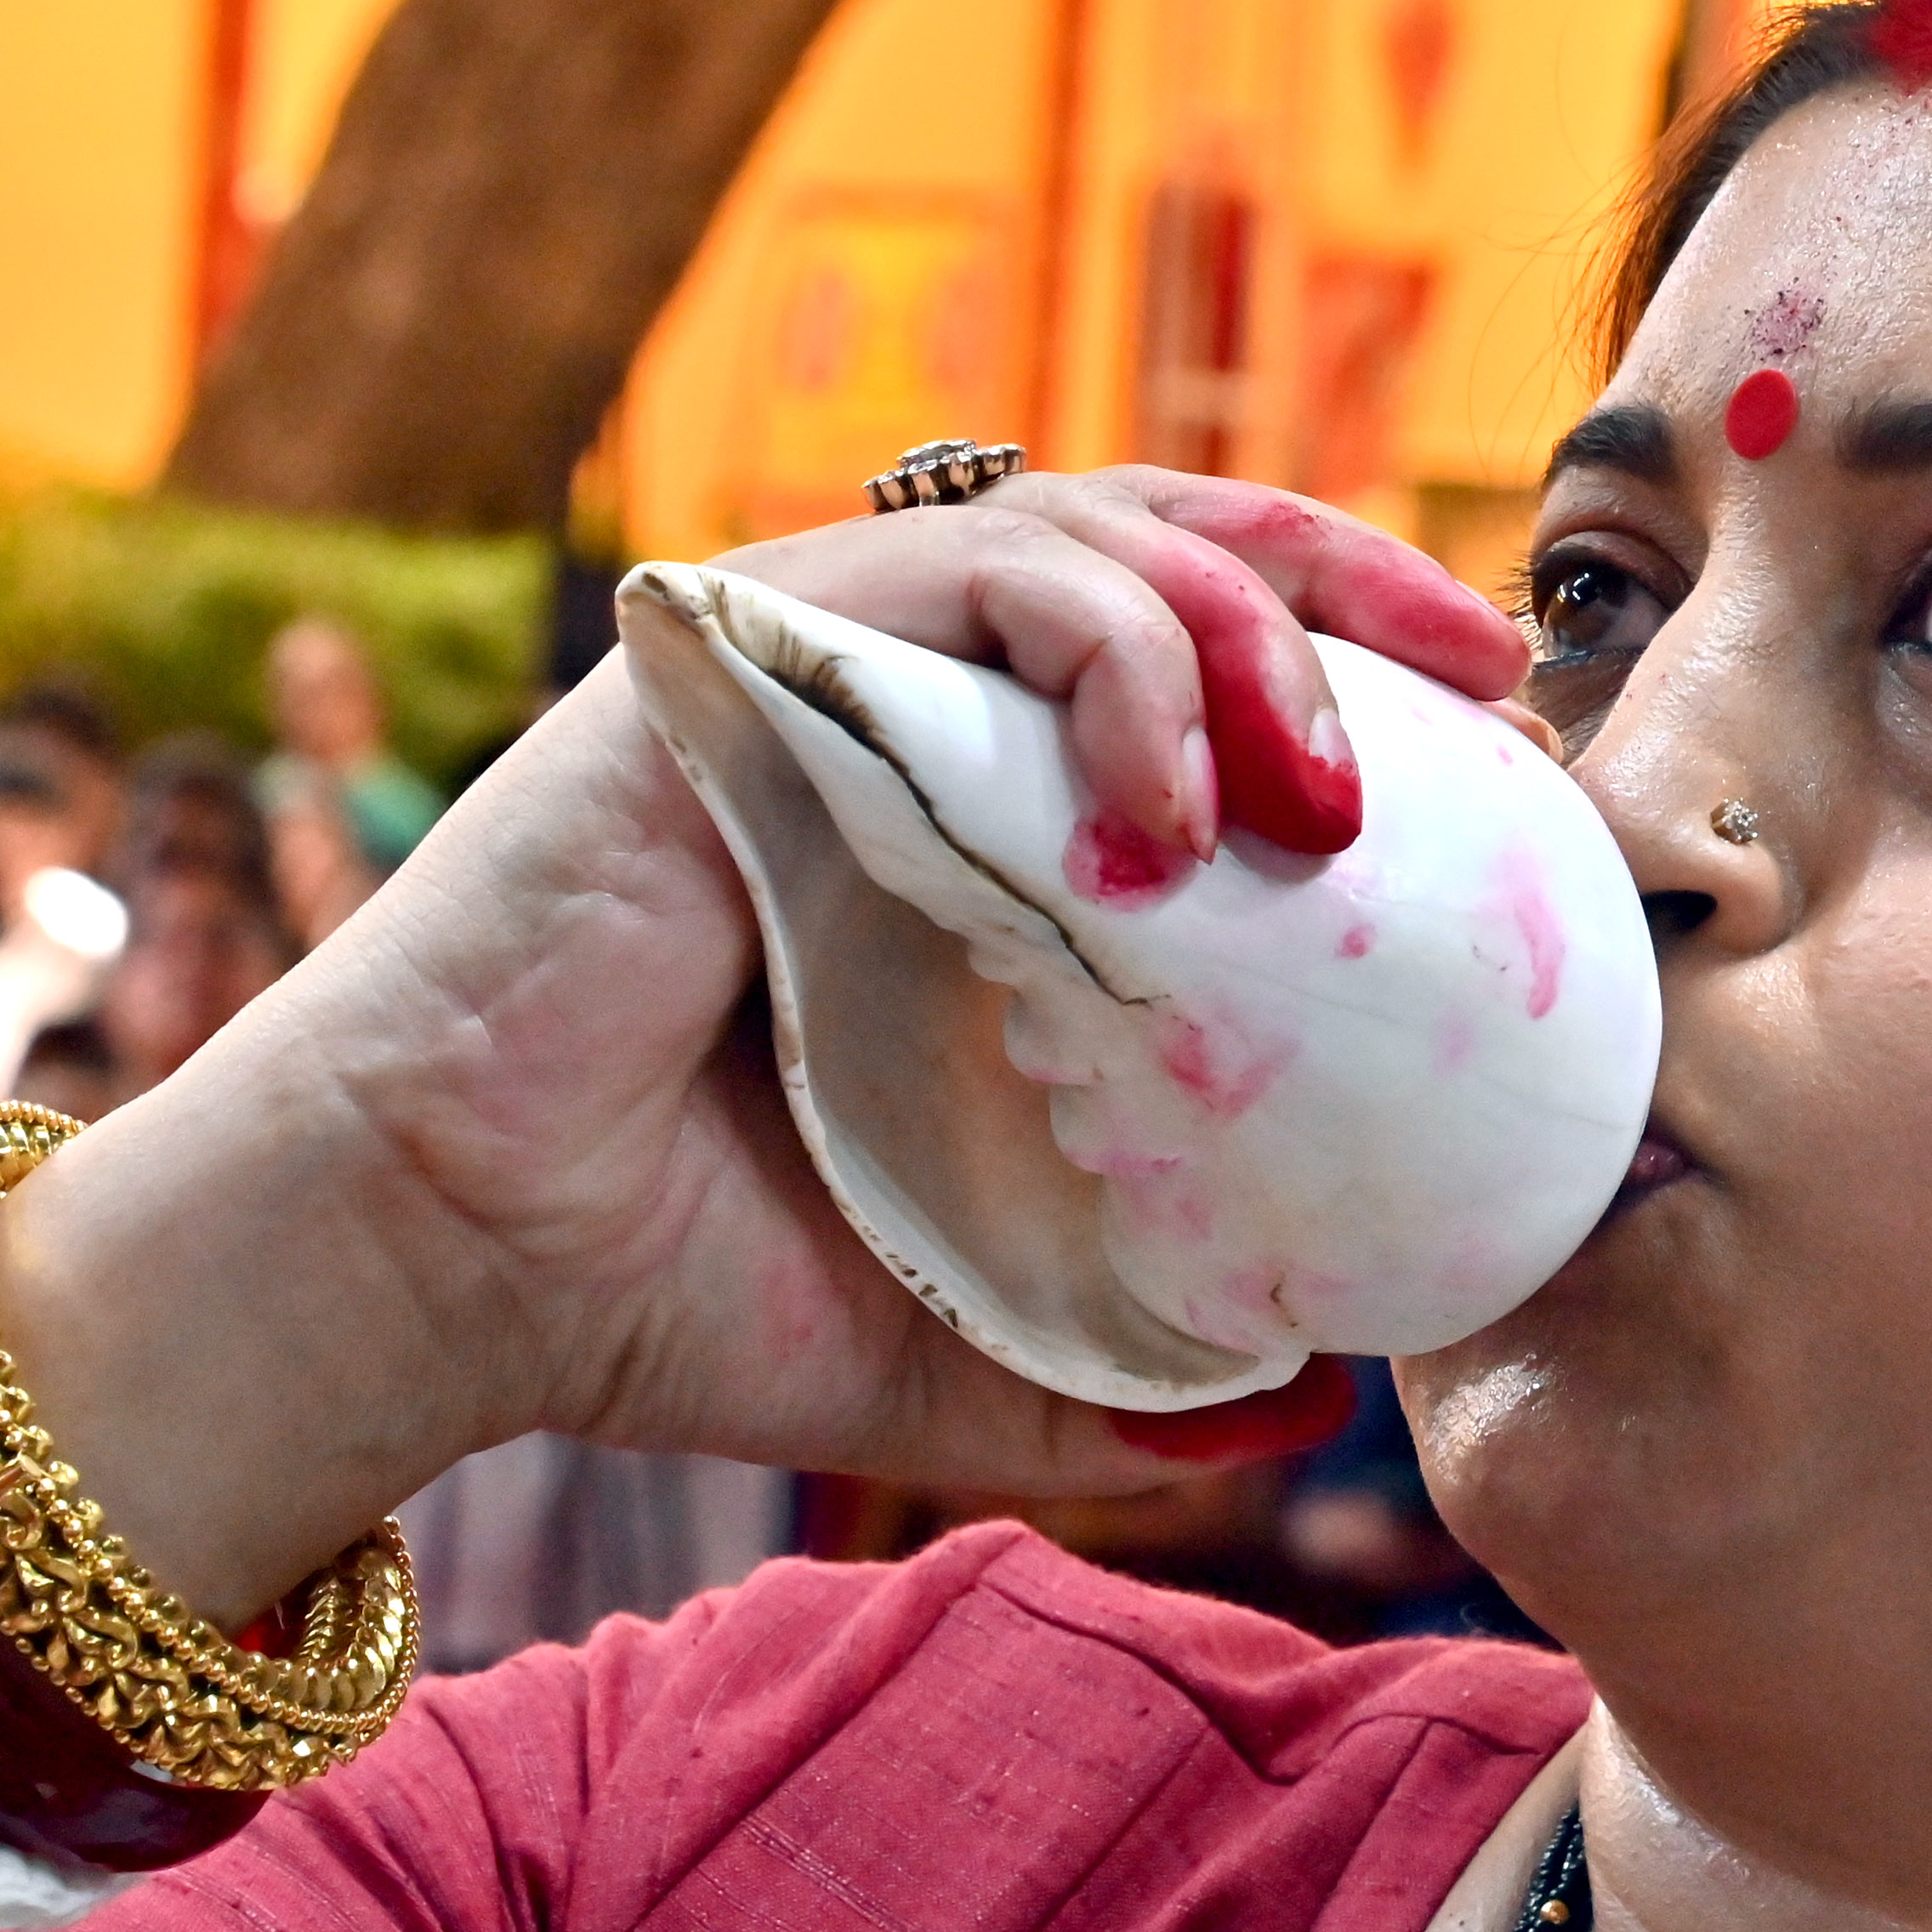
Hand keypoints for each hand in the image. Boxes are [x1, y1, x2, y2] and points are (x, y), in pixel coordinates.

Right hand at [0, 475, 1532, 1621]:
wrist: (429, 1280)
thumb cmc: (655, 1286)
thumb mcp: (961, 1342)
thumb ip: (1129, 1363)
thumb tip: (1319, 1399)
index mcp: (964, 830)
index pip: (1193, 668)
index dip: (1353, 664)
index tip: (1503, 736)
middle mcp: (899, 719)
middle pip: (1168, 546)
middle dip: (1344, 585)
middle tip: (1484, 688)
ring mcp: (814, 675)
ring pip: (1083, 532)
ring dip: (1233, 631)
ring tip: (1312, 802)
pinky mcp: (731, 664)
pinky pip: (953, 573)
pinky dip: (1092, 655)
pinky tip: (1159, 814)